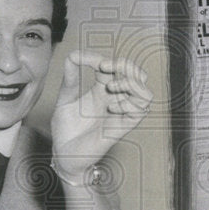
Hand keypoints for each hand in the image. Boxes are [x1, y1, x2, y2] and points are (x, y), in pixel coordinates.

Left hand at [51, 49, 152, 180]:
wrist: (63, 154)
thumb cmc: (66, 130)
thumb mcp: (65, 98)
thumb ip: (70, 77)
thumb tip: (74, 54)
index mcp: (101, 90)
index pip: (115, 67)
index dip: (105, 59)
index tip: (86, 61)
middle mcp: (115, 99)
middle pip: (136, 75)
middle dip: (125, 66)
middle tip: (104, 67)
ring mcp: (120, 113)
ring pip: (144, 93)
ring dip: (130, 84)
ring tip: (110, 87)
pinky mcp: (121, 128)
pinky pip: (140, 112)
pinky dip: (129, 105)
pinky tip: (111, 107)